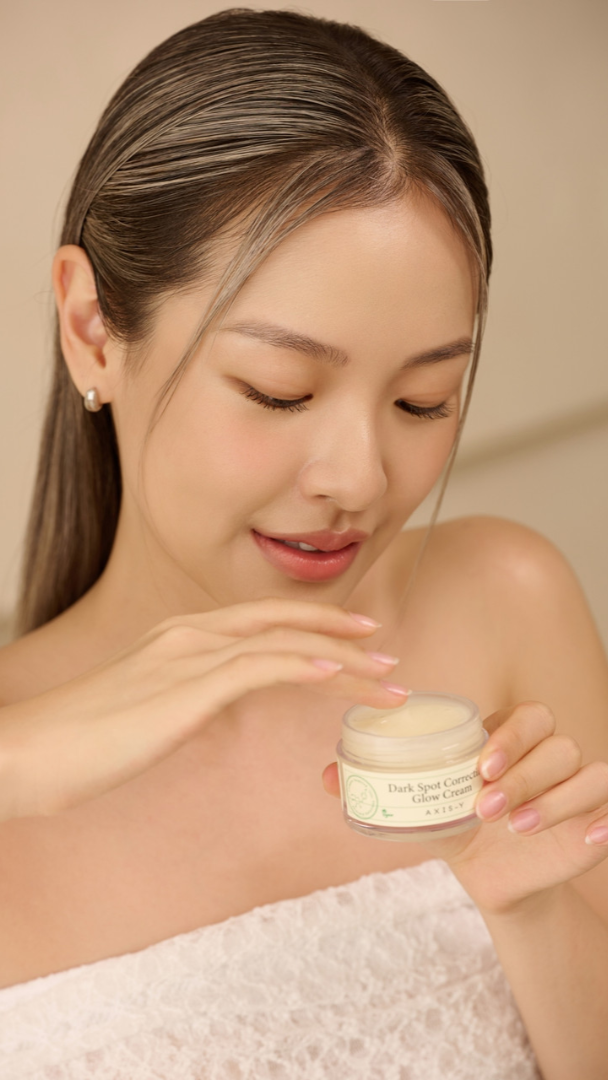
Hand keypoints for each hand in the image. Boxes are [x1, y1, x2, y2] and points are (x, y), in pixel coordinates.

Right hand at [0, 599, 407, 821]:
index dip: (314, 624)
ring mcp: (188, 657)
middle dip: (343, 634)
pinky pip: (259, 668)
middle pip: (283, 622)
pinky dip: (305, 665)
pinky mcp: (187, 689)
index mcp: (181, 637)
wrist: (32, 752)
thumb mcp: (147, 709)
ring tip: (387, 678)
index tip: (357, 638)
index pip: (262, 619)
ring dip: (344, 660)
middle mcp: (190, 635)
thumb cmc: (84, 740)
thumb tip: (214, 707)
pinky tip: (338, 674)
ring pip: (285, 644)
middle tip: (389, 651)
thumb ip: (186, 698)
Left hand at [322, 700, 607, 914]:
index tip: (480, 766)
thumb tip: (323, 775)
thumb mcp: (418, 808)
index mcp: (510, 737)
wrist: (490, 878)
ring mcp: (576, 783)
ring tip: (514, 826)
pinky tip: (581, 839)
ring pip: (585, 769)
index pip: (527, 714)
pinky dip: (600, 818)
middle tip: (486, 802)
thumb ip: (376, 786)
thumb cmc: (455, 827)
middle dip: (524, 768)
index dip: (510, 734)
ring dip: (552, 796)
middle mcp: (548, 753)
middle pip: (556, 739)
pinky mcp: (595, 818)